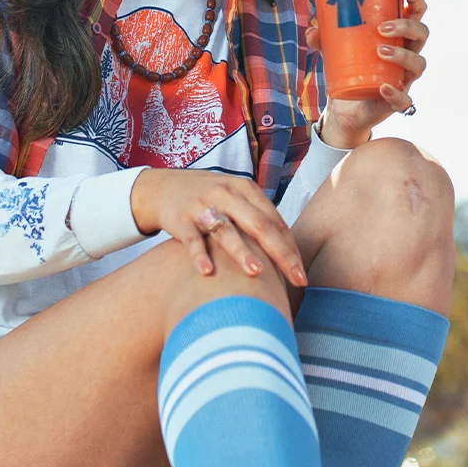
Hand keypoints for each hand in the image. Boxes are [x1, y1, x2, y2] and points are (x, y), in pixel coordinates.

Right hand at [131, 168, 307, 284]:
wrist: (164, 187)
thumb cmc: (210, 199)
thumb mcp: (236, 198)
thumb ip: (258, 218)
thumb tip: (289, 251)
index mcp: (247, 190)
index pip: (275, 221)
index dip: (291, 248)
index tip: (302, 274)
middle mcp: (228, 194)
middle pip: (260, 225)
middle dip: (281, 254)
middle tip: (296, 279)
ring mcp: (204, 205)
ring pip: (226, 231)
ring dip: (242, 252)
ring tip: (257, 273)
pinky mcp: (181, 219)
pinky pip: (192, 239)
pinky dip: (199, 255)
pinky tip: (207, 272)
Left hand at [309, 0, 429, 147]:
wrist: (345, 106)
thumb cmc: (347, 68)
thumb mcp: (333, 49)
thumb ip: (323, 38)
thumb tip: (312, 30)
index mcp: (398, 34)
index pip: (417, 11)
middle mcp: (407, 52)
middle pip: (422, 33)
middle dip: (406, 26)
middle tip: (381, 28)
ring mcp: (404, 77)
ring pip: (419, 63)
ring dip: (402, 55)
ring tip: (380, 51)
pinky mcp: (397, 100)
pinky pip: (405, 99)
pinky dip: (396, 93)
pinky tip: (383, 87)